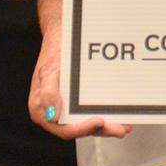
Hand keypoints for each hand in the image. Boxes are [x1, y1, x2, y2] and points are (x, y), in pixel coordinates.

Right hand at [30, 0, 132, 139]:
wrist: (62, 35)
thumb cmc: (54, 50)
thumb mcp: (49, 69)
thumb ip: (48, 92)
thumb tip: (51, 114)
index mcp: (42, 108)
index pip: (62, 128)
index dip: (82, 129)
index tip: (98, 122)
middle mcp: (54, 112)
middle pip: (78, 129)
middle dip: (100, 130)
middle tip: (119, 128)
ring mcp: (65, 108)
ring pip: (86, 124)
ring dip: (106, 127)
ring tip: (124, 126)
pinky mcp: (76, 102)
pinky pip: (89, 113)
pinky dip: (105, 117)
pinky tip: (119, 117)